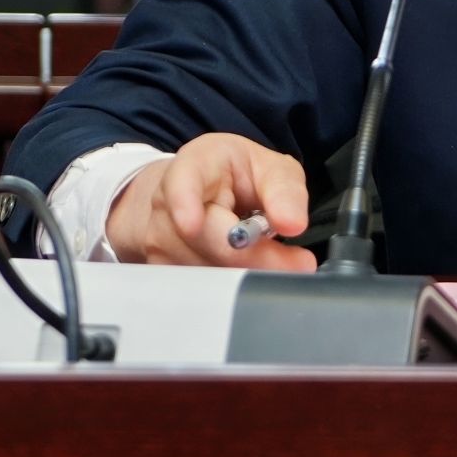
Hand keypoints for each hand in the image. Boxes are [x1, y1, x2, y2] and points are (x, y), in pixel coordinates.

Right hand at [107, 132, 316, 269]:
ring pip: (204, 272)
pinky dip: (231, 287)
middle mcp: (166, 205)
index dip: (183, 204)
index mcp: (194, 166)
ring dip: (245, 272)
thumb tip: (293, 224)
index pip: (180, 184)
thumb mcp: (271, 170)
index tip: (191, 224)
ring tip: (270, 257)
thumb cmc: (238, 177)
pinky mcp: (163, 273)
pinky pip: (200, 291)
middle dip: (253, 256)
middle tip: (298, 263)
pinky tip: (245, 269)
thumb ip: (285, 192)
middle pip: (201, 240)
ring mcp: (158, 242)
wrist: (203, 194)